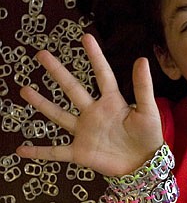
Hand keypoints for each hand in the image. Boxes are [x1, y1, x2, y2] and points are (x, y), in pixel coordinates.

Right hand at [16, 34, 163, 175]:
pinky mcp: (80, 152)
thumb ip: (143, 88)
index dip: (95, 56)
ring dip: (42, 104)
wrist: (145, 166)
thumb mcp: (148, 111)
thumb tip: (142, 59)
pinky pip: (56, 152)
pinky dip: (39, 152)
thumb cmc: (149, 136)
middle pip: (73, 88)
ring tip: (24, 90)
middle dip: (57, 71)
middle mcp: (94, 113)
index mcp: (112, 102)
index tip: (86, 37)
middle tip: (41, 54)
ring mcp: (85, 132)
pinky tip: (21, 150)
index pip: (102, 74)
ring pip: (59, 115)